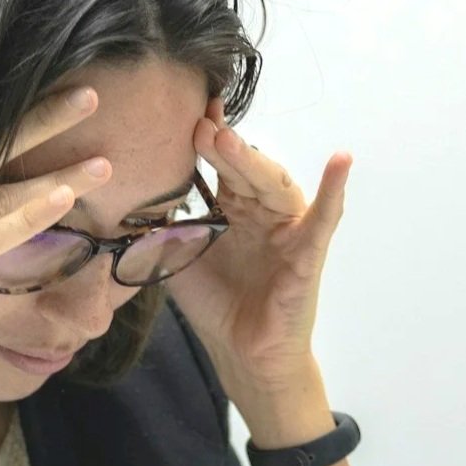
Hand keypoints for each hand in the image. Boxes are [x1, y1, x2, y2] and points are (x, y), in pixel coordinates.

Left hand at [163, 93, 352, 398]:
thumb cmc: (215, 304)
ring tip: (228, 140)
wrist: (241, 354)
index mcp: (232, 207)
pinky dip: (335, 190)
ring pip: (274, 184)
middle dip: (220, 146)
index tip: (184, 111)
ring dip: (253, 160)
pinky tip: (341, 160)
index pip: (219, 163)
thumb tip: (124, 196)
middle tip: (197, 124)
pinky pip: (324, 218)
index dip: (204, 138)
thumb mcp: (176, 259)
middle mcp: (261, 210)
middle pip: (243, 168)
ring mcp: (287, 228)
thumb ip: (158, 227)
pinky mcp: (308, 253)